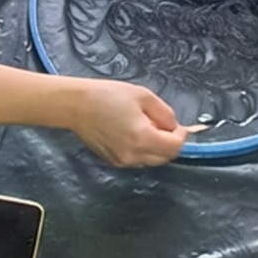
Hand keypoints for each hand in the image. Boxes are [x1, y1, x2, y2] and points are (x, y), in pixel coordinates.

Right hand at [68, 80, 188, 166]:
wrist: (76, 105)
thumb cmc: (107, 96)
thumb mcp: (143, 96)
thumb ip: (164, 113)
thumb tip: (174, 127)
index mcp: (143, 138)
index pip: (174, 148)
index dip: (181, 135)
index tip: (178, 125)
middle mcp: (133, 156)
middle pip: (165, 158)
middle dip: (169, 142)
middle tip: (160, 123)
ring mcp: (122, 162)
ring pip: (151, 160)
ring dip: (156, 147)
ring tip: (143, 126)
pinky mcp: (113, 162)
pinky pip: (137, 160)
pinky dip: (141, 150)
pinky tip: (131, 133)